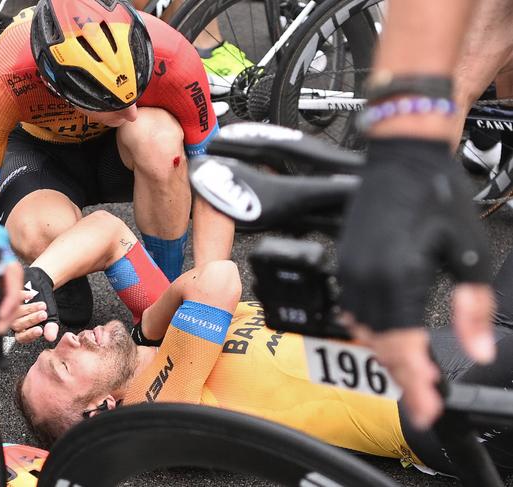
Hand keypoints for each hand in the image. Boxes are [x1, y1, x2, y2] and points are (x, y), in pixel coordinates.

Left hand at [11, 290, 58, 343]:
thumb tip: (51, 337)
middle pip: (18, 324)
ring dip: (30, 308)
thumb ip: (50, 329)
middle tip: (43, 315)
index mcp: (21, 332)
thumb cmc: (44, 310)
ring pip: (16, 312)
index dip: (30, 334)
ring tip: (42, 306)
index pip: (22, 337)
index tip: (40, 330)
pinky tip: (31, 296)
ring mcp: (10, 310)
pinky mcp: (9, 298)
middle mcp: (14, 323)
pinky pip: (13, 298)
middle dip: (32, 319)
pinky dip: (23, 296)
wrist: (41, 294)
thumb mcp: (50, 320)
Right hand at [338, 137, 494, 427]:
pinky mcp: (343, 263)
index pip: (405, 346)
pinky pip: (351, 311)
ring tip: (413, 366)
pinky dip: (370, 329)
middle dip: (404, 373)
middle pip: (381, 344)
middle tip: (427, 392)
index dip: (416, 384)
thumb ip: (472, 308)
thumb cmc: (437, 195)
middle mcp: (366, 277)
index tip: (428, 411)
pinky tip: (389, 331)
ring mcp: (349, 270)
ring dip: (387, 352)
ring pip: (363, 331)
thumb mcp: (468, 253)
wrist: (401, 157)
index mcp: (399, 275)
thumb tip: (476, 352)